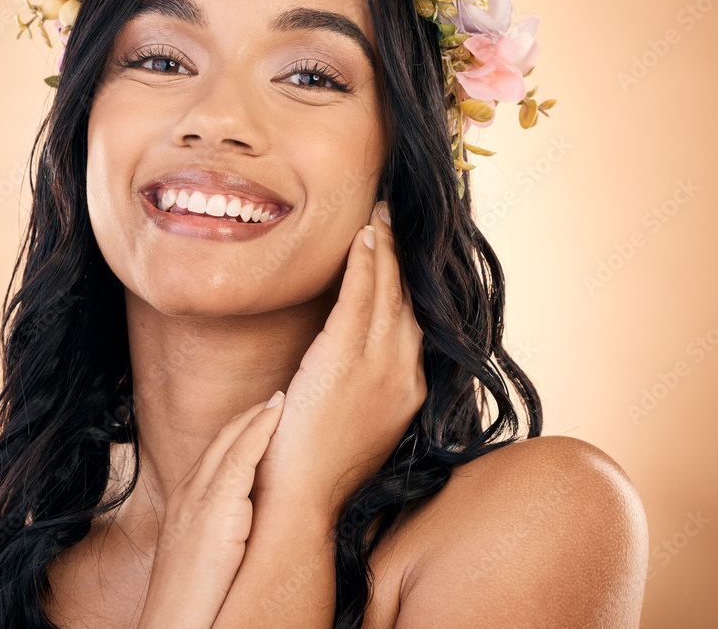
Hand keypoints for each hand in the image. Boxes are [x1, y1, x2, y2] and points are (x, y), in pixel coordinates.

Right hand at [137, 393, 285, 628]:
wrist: (171, 627)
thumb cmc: (190, 603)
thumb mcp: (204, 556)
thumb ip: (219, 531)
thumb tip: (244, 525)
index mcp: (184, 502)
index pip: (214, 453)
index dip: (238, 432)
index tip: (261, 418)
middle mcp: (187, 492)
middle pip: (220, 439)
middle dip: (248, 416)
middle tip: (275, 399)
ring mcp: (198, 498)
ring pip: (230, 441)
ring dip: (258, 415)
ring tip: (281, 399)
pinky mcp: (214, 508)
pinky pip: (241, 456)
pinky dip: (260, 430)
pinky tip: (278, 414)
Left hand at [251, 200, 426, 523]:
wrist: (301, 501)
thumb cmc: (319, 462)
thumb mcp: (359, 419)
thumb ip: (367, 383)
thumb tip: (357, 353)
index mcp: (409, 390)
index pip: (415, 322)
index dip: (411, 283)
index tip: (405, 252)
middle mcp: (405, 374)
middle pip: (409, 299)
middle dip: (403, 254)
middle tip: (395, 217)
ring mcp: (380, 367)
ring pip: (388, 291)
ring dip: (384, 247)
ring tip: (379, 216)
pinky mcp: (346, 360)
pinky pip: (360, 296)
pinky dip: (365, 262)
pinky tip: (363, 237)